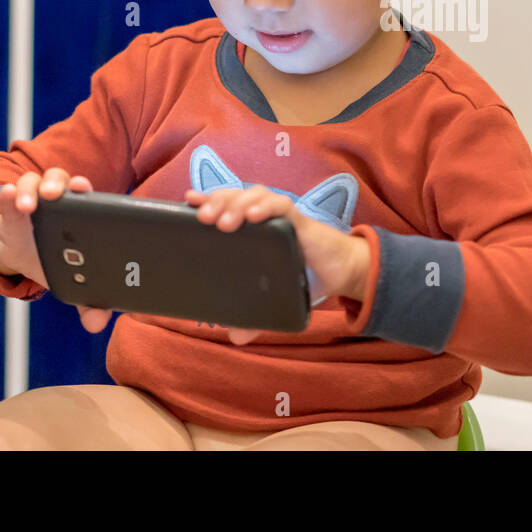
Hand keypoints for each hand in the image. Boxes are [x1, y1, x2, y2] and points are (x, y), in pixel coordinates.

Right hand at [0, 169, 113, 333]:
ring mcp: (34, 201)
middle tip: (56, 196)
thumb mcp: (73, 281)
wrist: (25, 256)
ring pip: (34, 182)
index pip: (87, 195)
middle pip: (62, 181)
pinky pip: (9, 195)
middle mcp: (59, 201)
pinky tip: (7, 194)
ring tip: (28, 205)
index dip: (87, 190)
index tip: (85, 191)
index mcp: (81, 213)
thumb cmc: (58, 262)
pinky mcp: (10, 209)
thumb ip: (89, 302)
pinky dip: (7, 194)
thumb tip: (97, 324)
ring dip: (31, 189)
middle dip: (59, 184)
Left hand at [184, 185, 367, 344]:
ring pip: (257, 194)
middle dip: (217, 200)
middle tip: (202, 217)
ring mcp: (283, 218)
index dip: (209, 199)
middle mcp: (267, 216)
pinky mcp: (301, 222)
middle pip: (237, 194)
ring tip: (224, 223)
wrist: (343, 271)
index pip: (228, 203)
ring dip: (238, 204)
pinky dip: (267, 207)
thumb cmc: (305, 275)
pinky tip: (255, 216)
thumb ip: (255, 315)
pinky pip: (283, 206)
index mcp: (255, 228)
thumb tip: (236, 337)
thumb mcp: (274, 296)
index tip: (188, 200)